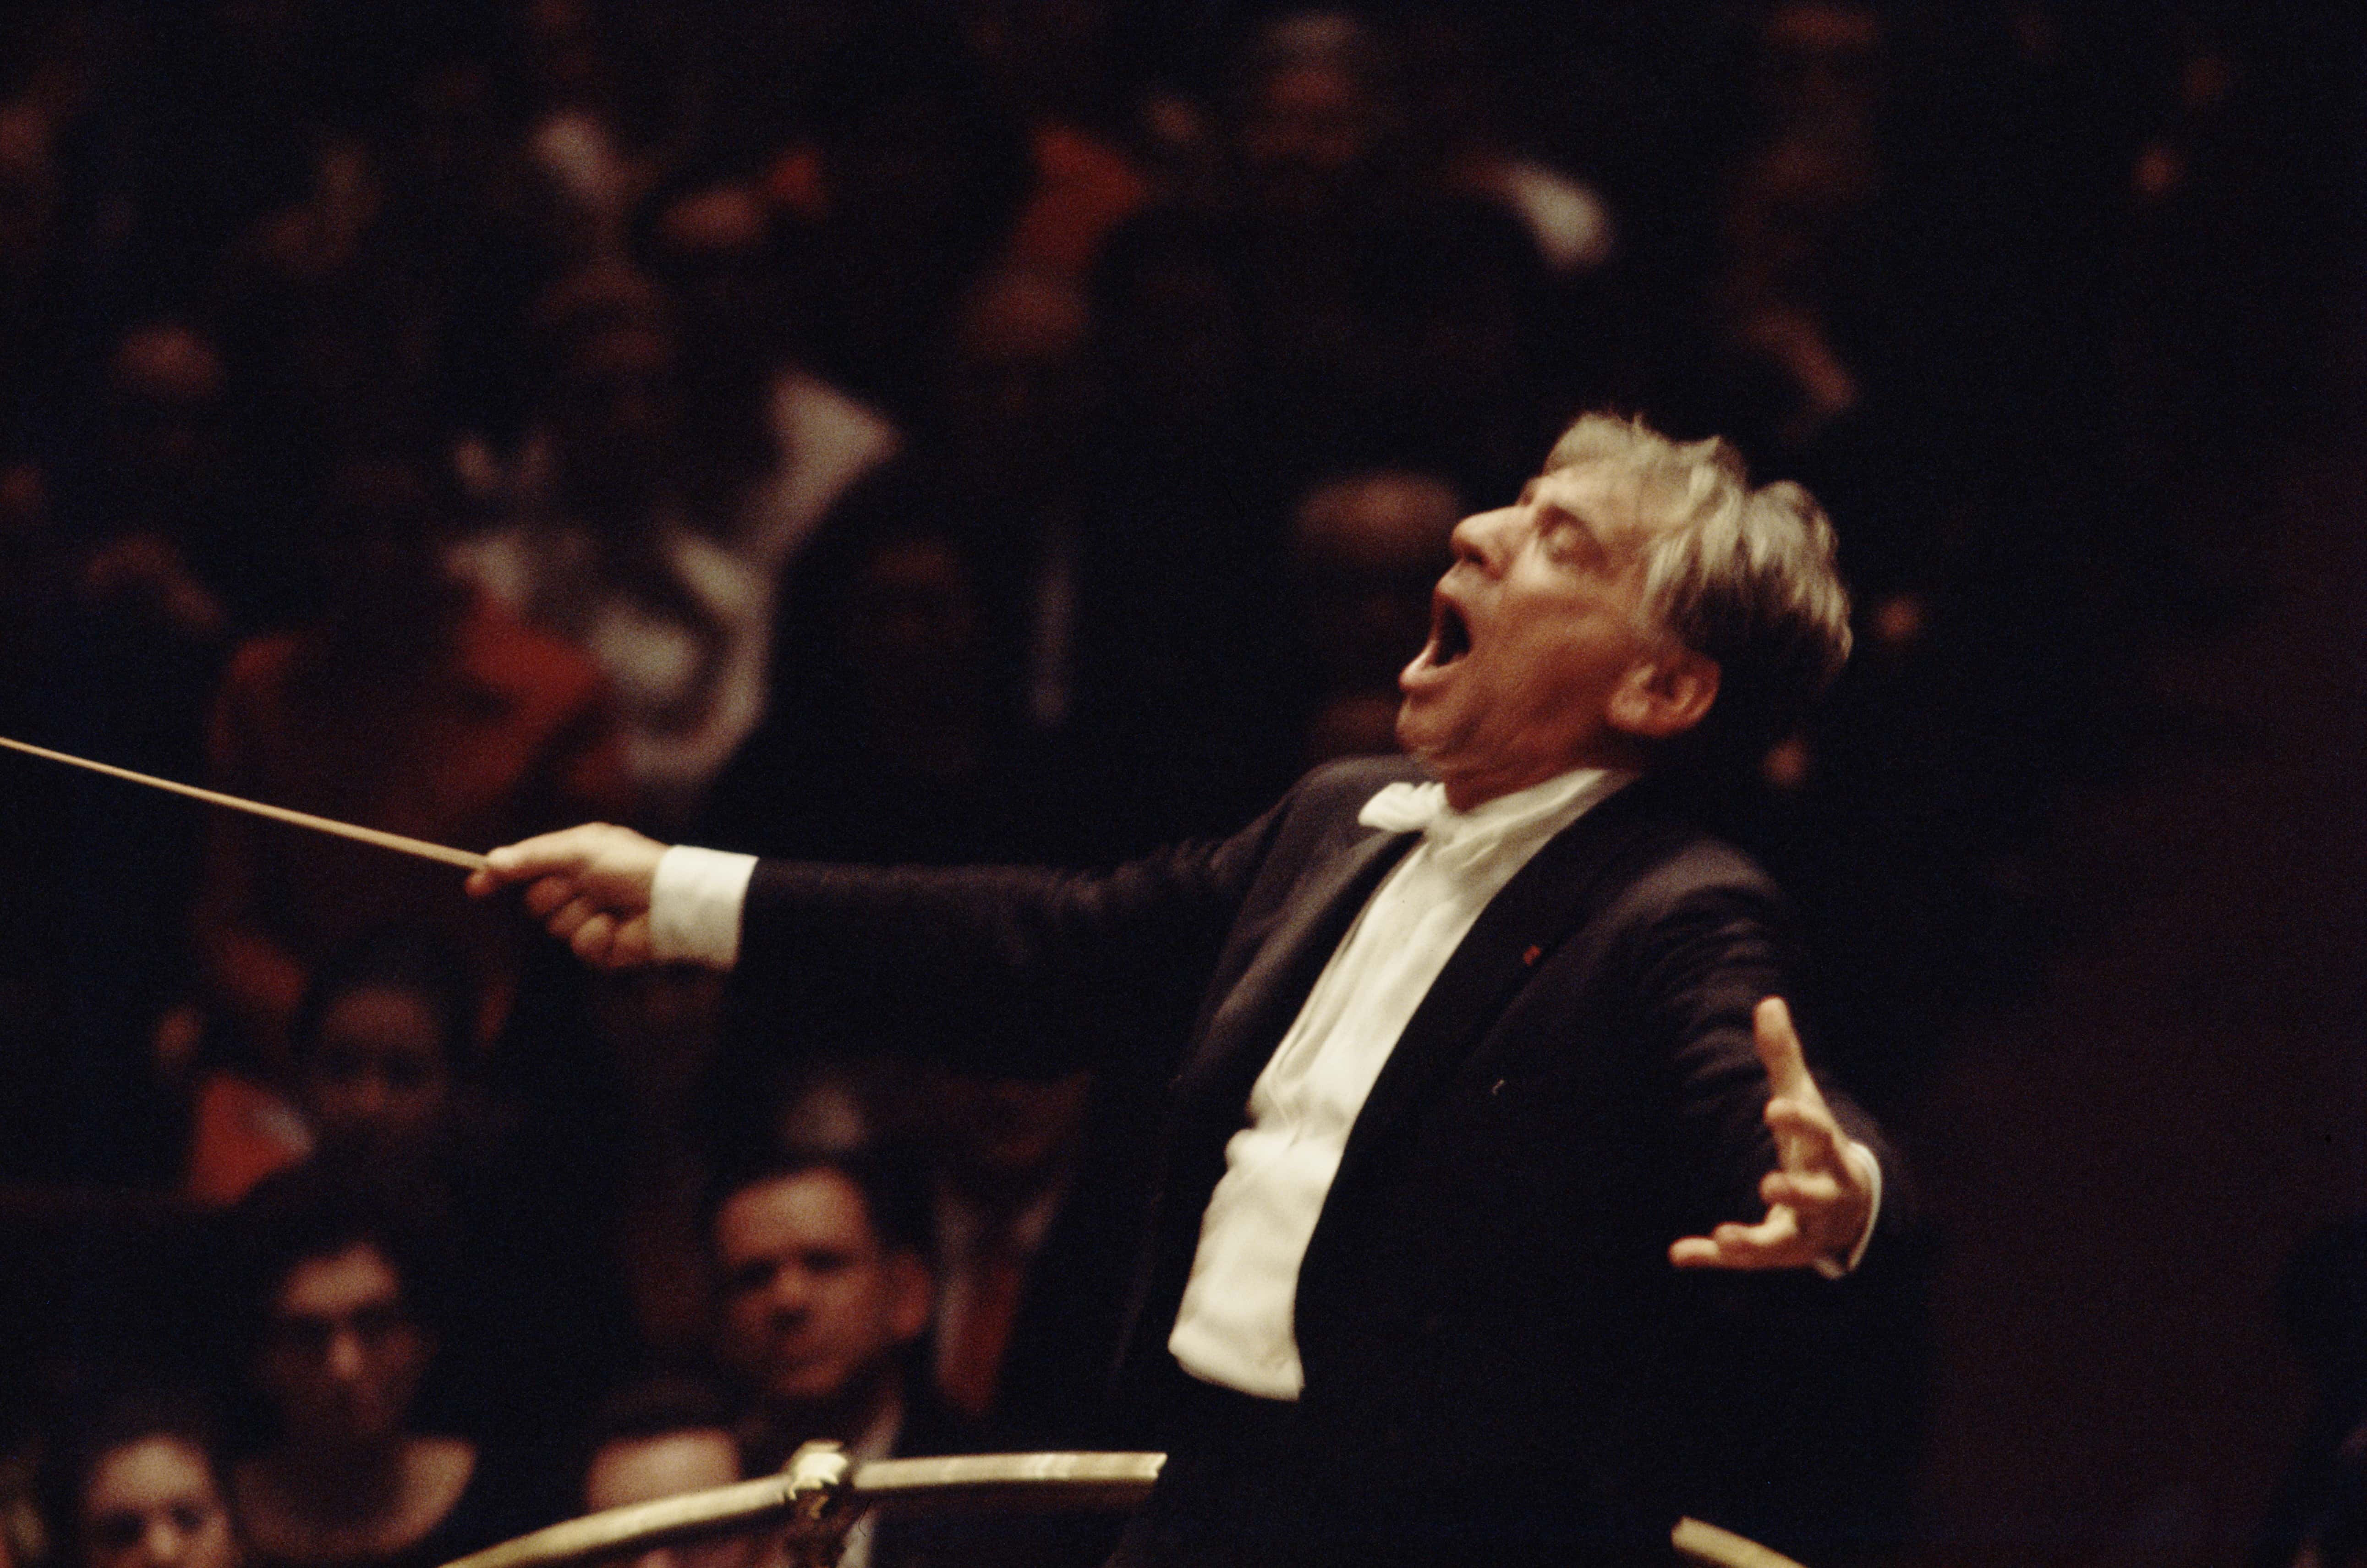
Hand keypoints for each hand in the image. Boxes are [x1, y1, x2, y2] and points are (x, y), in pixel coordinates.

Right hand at [467, 823, 668, 968]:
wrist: (669, 899)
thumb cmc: (630, 865)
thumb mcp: (578, 850)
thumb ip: (533, 857)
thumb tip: (490, 861)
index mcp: (577, 859)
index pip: (528, 869)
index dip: (501, 877)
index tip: (475, 886)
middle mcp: (581, 888)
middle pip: (536, 901)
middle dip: (556, 894)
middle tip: (582, 885)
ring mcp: (591, 919)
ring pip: (556, 926)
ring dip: (580, 914)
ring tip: (608, 905)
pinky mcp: (603, 948)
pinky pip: (580, 947)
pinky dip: (597, 936)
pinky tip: (617, 927)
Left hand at [1669, 996, 1874, 1271]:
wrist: (1848, 1208)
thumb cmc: (1819, 1145)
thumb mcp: (1803, 1100)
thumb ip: (1784, 1057)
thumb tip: (1768, 1002)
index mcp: (1829, 1152)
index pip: (1820, 1134)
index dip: (1800, 1121)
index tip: (1775, 1106)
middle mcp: (1824, 1195)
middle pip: (1816, 1196)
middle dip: (1796, 1193)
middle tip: (1770, 1184)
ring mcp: (1805, 1230)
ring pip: (1784, 1242)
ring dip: (1755, 1242)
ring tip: (1725, 1235)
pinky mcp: (1780, 1253)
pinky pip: (1749, 1260)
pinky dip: (1715, 1257)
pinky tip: (1682, 1253)